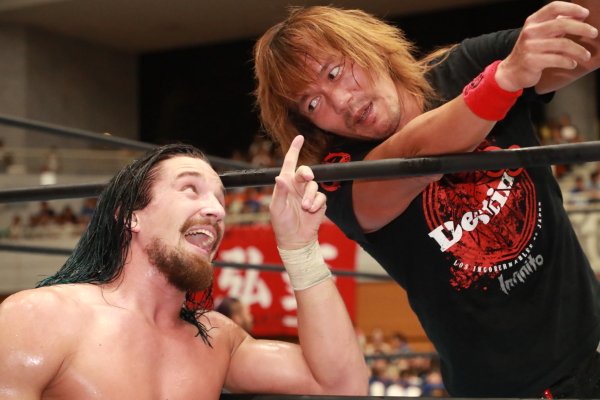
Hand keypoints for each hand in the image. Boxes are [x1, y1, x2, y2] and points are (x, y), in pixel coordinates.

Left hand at [270, 135, 326, 249]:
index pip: (290, 163)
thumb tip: (280, 177)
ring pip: (314, 185)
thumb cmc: (282, 223)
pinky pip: (321, 197)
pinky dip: (317, 203)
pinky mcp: (319, 203)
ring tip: (305, 208)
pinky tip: (311, 211)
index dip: (294, 150)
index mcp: (286, 184)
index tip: (299, 138)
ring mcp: (309, 194)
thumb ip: (280, 192)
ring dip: (310, 196)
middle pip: (305, 171)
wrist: (295, 239)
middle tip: (307, 178)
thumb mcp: (277, 208)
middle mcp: (298, 187)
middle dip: (306, 173)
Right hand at [496, 1, 597, 90]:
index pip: (554, 8)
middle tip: (594, 33)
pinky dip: (568, 62)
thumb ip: (556, 24)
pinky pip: (557, 59)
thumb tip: (578, 15)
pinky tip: (571, 64)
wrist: (511, 71)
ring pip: (562, 44)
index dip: (572, 8)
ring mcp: (530, 47)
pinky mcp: (531, 61)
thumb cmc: (530, 51)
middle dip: (582, 28)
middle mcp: (530, 32)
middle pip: (561, 24)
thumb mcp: (540, 34)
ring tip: (585, 55)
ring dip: (578, 50)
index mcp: (533, 22)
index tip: (585, 14)